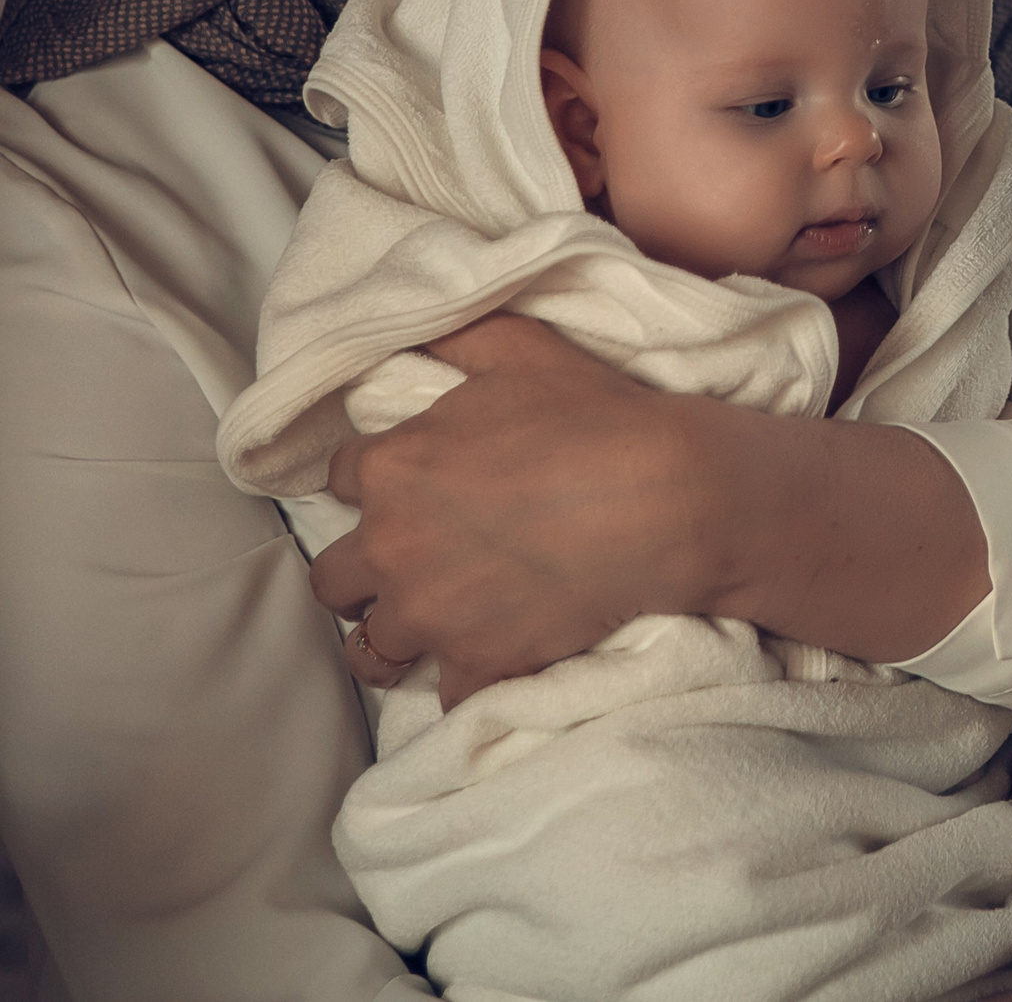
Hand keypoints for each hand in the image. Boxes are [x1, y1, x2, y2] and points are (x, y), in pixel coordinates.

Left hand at [307, 316, 713, 706]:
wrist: (671, 499)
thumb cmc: (599, 419)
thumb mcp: (523, 351)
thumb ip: (455, 334)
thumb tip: (419, 323)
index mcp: (394, 467)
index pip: (343, 480)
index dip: (378, 484)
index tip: (414, 491)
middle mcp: (394, 545)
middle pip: (332, 579)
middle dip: (366, 572)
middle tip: (415, 565)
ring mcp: (432, 613)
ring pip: (369, 650)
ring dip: (395, 637)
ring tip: (430, 628)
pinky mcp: (479, 663)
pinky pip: (444, 695)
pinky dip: (465, 681)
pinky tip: (491, 661)